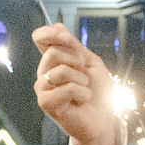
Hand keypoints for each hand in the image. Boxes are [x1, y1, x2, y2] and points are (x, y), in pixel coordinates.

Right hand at [32, 24, 120, 144]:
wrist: (104, 119)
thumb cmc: (98, 92)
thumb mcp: (91, 63)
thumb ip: (74, 46)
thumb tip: (57, 25)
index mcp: (54, 60)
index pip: (41, 37)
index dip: (51, 33)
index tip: (66, 37)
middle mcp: (44, 72)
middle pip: (54, 51)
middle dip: (77, 61)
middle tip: (85, 76)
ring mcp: (43, 88)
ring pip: (60, 70)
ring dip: (81, 79)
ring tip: (84, 89)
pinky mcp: (46, 103)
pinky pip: (65, 88)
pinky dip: (82, 93)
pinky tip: (82, 100)